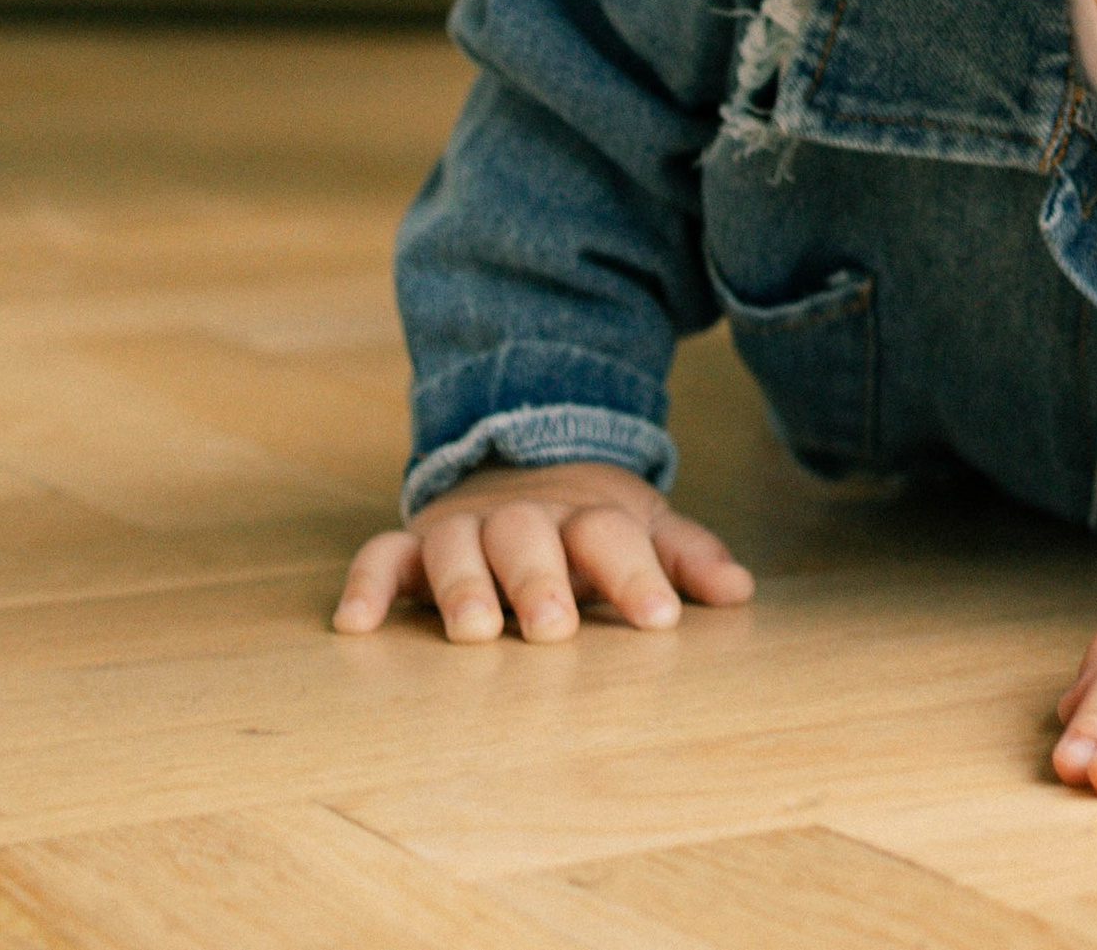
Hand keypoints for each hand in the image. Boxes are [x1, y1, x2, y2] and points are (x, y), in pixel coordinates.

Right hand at [332, 459, 753, 643]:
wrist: (519, 463)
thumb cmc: (588, 527)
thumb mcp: (644, 529)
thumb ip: (687, 558)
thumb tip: (740, 591)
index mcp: (584, 515)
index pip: (612, 536)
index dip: (637, 575)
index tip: (661, 620)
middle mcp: (522, 517)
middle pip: (528, 535)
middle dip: (539, 580)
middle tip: (553, 629)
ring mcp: (464, 526)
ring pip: (457, 544)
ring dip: (463, 584)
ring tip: (472, 633)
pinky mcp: (413, 543)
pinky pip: (381, 556)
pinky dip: (366, 584)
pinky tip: (355, 625)